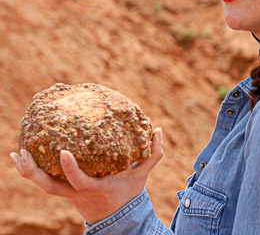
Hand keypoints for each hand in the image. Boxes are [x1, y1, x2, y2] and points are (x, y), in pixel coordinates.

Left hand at [10, 127, 163, 224]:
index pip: (80, 182)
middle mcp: (78, 193)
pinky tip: (21, 158)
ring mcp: (68, 194)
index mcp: (96, 188)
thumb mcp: (142, 173)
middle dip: (34, 173)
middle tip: (23, 152)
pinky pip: (43, 182)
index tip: (64, 152)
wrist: (116, 215)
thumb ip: (153, 153)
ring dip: (28, 171)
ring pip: (42, 186)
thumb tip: (159, 129)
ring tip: (16, 154)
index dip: (70, 169)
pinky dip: (31, 172)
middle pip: (50, 188)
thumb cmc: (129, 190)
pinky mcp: (63, 191)